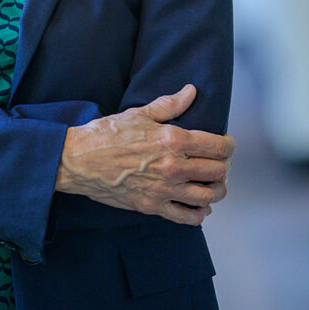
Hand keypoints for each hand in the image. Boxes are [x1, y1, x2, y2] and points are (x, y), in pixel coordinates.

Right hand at [55, 84, 233, 225]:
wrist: (80, 160)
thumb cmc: (107, 134)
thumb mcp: (139, 113)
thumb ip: (170, 104)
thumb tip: (191, 91)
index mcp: (173, 140)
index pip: (218, 146)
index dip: (228, 145)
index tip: (226, 144)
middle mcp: (173, 167)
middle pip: (218, 172)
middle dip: (224, 166)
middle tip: (219, 162)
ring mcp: (164, 190)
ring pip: (208, 196)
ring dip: (216, 190)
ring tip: (212, 183)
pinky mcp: (153, 207)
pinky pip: (188, 217)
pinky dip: (199, 213)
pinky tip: (198, 205)